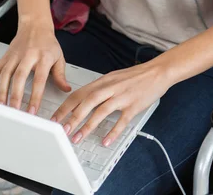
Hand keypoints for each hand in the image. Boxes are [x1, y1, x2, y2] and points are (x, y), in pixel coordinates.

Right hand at [0, 20, 70, 112]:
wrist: (35, 25)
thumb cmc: (47, 43)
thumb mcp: (59, 57)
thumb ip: (60, 75)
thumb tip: (65, 89)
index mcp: (43, 57)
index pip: (39, 79)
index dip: (35, 96)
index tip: (33, 111)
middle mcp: (28, 55)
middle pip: (20, 76)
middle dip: (16, 95)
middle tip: (15, 112)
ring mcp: (15, 56)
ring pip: (6, 74)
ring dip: (2, 91)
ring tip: (2, 107)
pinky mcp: (6, 56)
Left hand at [51, 59, 170, 147]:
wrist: (157, 71)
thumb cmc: (135, 76)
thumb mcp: (114, 78)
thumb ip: (99, 89)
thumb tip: (82, 101)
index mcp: (103, 81)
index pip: (79, 93)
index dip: (65, 107)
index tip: (55, 119)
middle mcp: (111, 87)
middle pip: (87, 101)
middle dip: (73, 117)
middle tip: (62, 131)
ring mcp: (123, 96)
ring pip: (102, 110)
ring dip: (88, 125)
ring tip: (78, 138)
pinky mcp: (134, 105)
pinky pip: (122, 120)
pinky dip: (113, 132)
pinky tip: (106, 141)